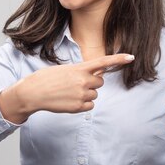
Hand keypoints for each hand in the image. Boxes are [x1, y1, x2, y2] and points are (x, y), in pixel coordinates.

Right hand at [0, 53, 133, 122]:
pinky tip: (70, 101)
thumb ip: (81, 71)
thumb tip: (96, 75)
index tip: (132, 57)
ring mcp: (82, 94)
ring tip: (69, 93)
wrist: (33, 93)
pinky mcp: (79, 107)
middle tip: (76, 84)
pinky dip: (84, 104)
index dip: (119, 59)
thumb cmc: (47, 79)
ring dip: (86, 94)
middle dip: (92, 83)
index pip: (103, 62)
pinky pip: (91, 105)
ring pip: (95, 95)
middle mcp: (83, 81)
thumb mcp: (65, 69)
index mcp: (80, 68)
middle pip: (100, 82)